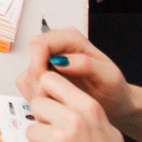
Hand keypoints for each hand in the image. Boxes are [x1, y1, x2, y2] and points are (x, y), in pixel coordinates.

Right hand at [16, 27, 131, 121]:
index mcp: (72, 38)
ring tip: (58, 103)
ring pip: (27, 73)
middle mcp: (57, 45)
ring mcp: (48, 60)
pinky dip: (36, 96)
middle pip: (31, 58)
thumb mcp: (108, 77)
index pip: (41, 43)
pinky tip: (53, 103)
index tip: (44, 82)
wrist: (114, 102)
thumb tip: (61, 60)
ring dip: (37, 90)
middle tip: (54, 97)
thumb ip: (86, 65)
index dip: (37, 63)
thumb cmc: (113, 89)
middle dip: (38, 80)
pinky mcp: (42, 74)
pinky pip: (27, 84)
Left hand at [23, 70, 141, 141]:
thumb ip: (86, 114)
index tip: (50, 105)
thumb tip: (64, 101)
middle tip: (56, 137)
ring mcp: (59, 140)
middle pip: (37, 103)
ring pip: (31, 130)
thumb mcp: (108, 132)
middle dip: (42, 120)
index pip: (51, 80)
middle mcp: (74, 120)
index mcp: (90, 109)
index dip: (47, 94)